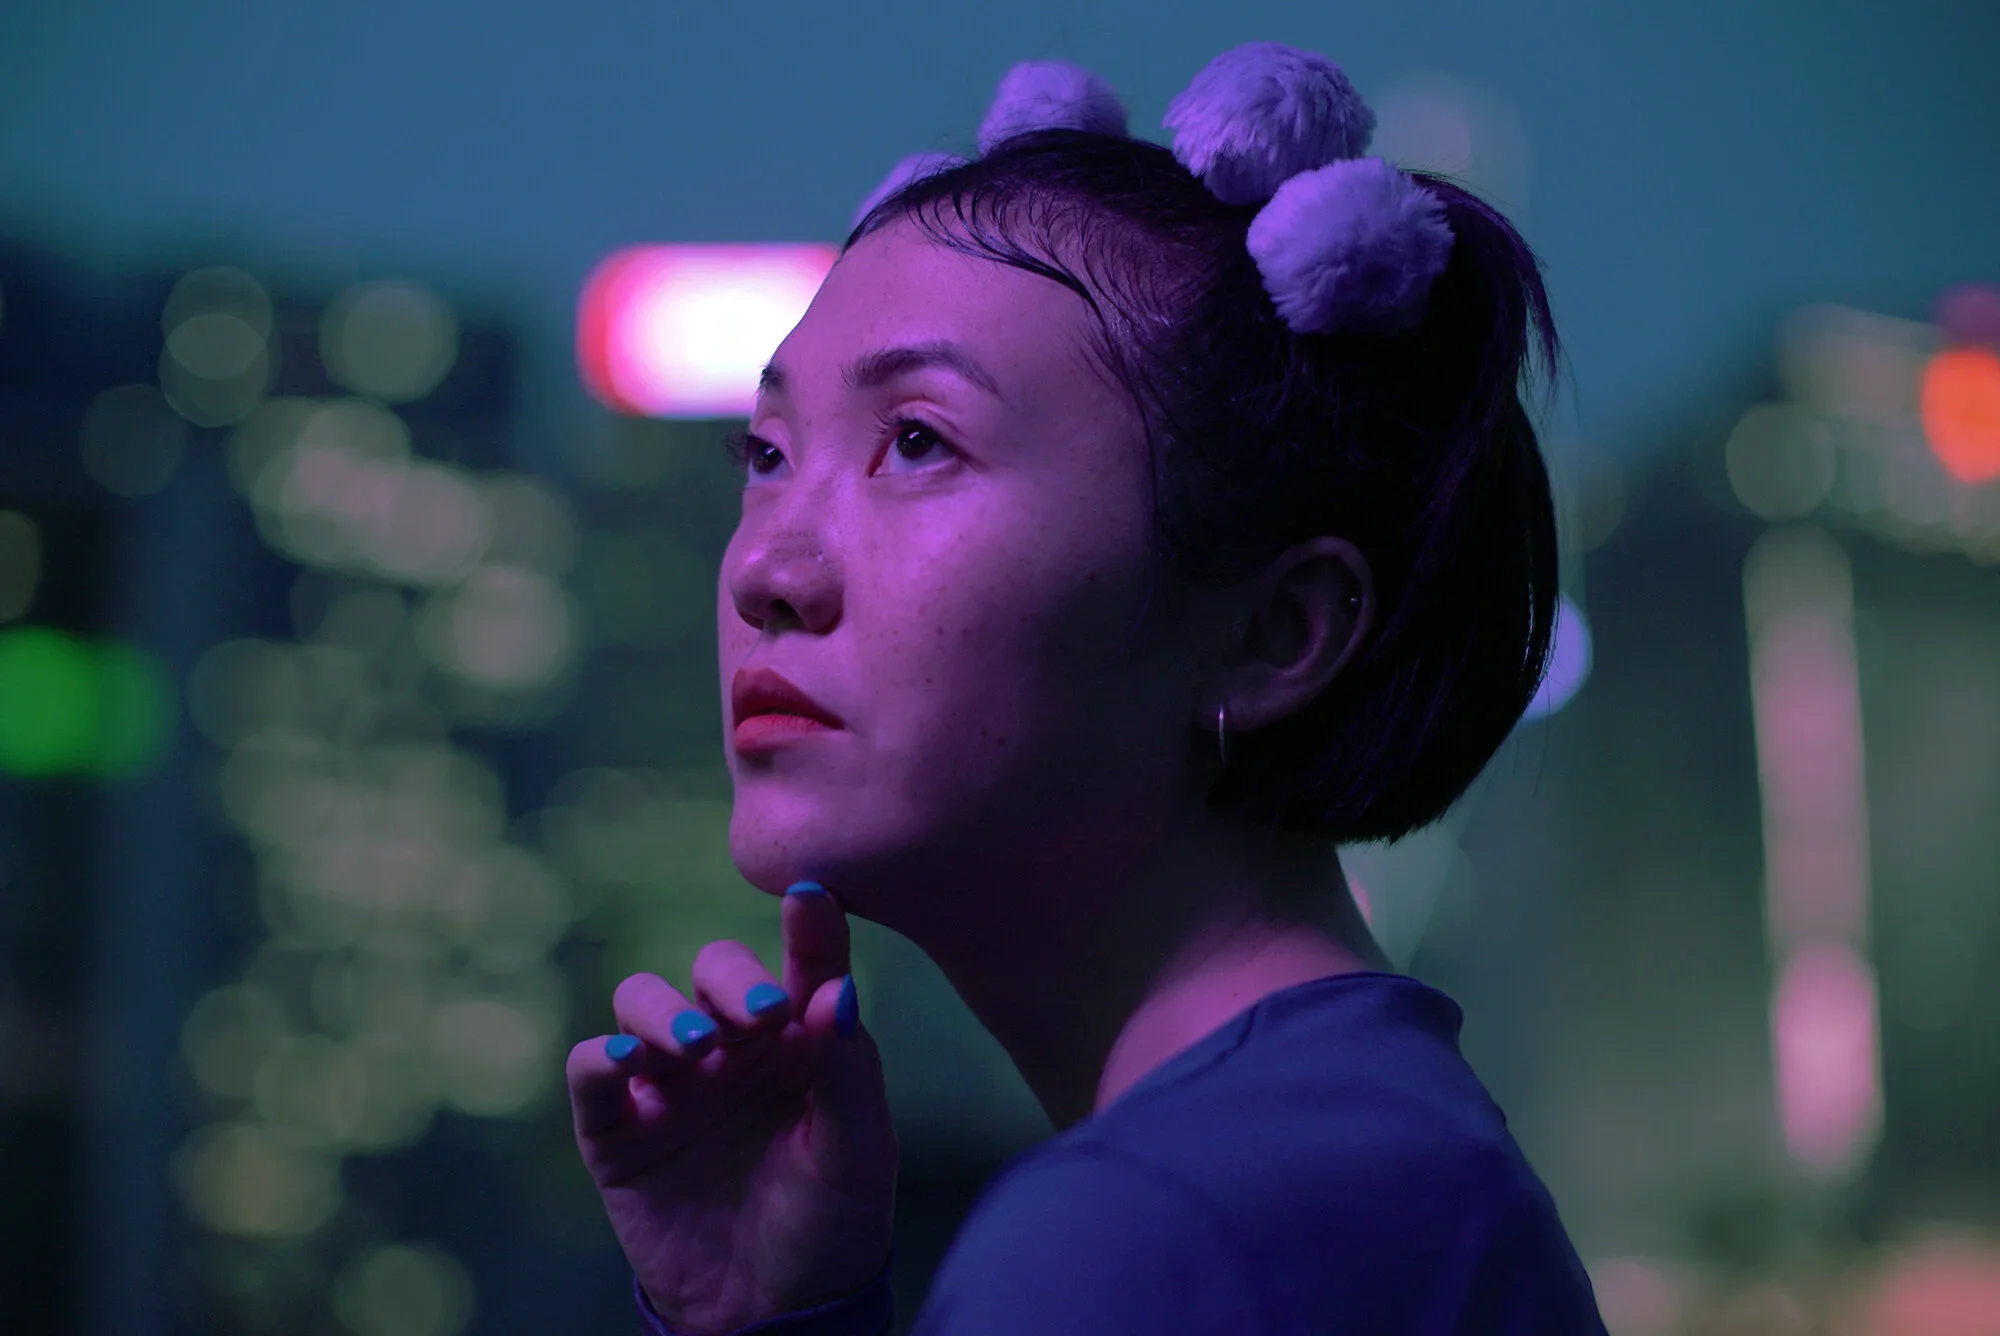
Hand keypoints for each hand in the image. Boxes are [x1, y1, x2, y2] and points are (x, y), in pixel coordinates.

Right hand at [567, 884, 897, 1335]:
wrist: (774, 1312)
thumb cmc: (831, 1224)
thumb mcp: (858, 1154)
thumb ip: (850, 1070)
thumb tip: (838, 989)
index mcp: (799, 1039)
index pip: (803, 964)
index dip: (809, 927)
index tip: (813, 895)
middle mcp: (730, 1045)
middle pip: (713, 971)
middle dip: (731, 980)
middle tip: (760, 1015)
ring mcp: (669, 1082)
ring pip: (644, 1002)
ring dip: (665, 1011)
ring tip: (699, 1049)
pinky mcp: (616, 1129)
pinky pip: (591, 1074)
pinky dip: (599, 1057)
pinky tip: (626, 1062)